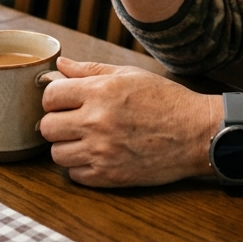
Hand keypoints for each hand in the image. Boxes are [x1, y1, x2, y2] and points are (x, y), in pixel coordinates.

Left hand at [39, 57, 217, 186]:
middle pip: (47, 126)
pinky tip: (97, 155)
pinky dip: (81, 167)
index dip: (54, 97)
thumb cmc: (165, 99)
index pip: (50, 95)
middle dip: (56, 122)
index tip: (64, 100)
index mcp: (100, 91)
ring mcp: (101, 152)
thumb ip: (90, 70)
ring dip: (67, 146)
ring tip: (86, 139)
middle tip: (73, 120)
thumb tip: (59, 65)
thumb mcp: (129, 74)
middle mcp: (96, 121)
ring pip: (56, 154)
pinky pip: (74, 175)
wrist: (195, 132)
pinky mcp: (109, 176)